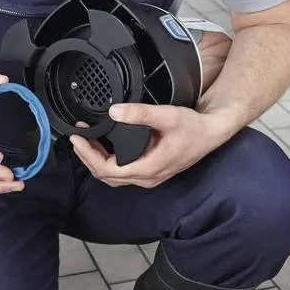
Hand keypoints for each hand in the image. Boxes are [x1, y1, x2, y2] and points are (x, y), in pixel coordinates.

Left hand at [69, 103, 230, 187]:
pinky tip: (104, 146)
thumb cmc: (194, 128)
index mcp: (148, 168)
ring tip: (86, 142)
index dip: (88, 155)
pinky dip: (108, 161)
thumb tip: (115, 111)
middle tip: (77, 139)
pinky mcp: (151, 170)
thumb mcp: (167, 116)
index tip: (78, 139)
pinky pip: (123, 172)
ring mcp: (149, 176)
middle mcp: (147, 177)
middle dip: (88, 158)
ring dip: (97, 161)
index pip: (107, 170)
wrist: (212, 133)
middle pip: (106, 176)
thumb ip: (140, 113)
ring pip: (114, 176)